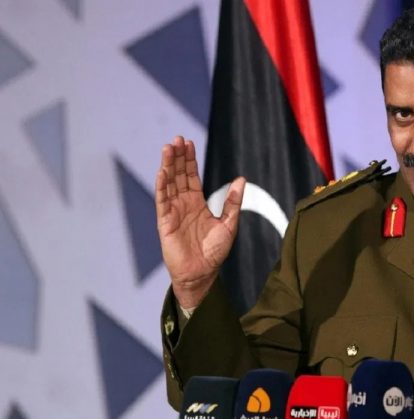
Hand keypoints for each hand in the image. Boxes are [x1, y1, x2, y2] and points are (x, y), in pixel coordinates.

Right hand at [155, 136, 245, 307]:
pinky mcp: (165, 221)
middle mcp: (183, 204)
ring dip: (168, 166)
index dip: (190, 160)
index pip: (191, 176)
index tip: (188, 143)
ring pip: (169, 183)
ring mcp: (173, 211)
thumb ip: (233, 202)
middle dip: (178, 157)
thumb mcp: (229, 223)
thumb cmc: (214, 252)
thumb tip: (241, 179)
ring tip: (168, 148)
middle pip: (179, 175)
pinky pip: (162, 200)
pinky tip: (162, 172)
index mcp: (197, 203)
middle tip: (177, 139)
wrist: (202, 273)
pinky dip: (161, 185)